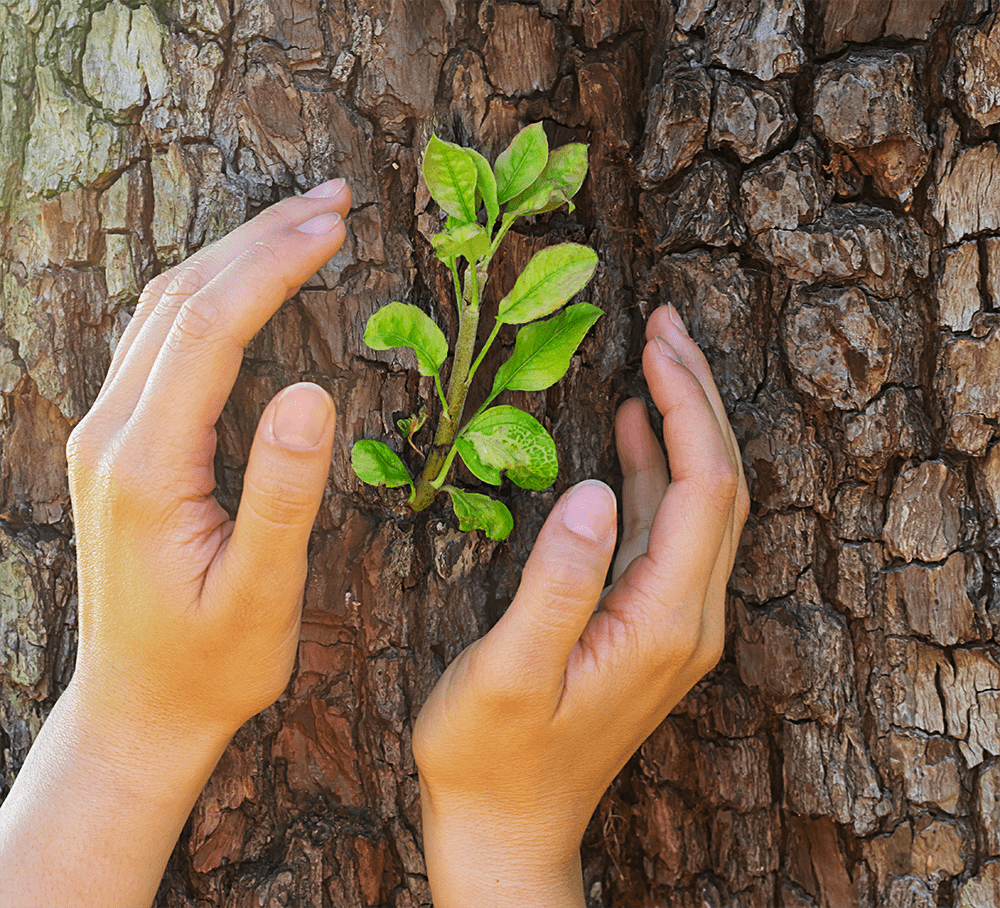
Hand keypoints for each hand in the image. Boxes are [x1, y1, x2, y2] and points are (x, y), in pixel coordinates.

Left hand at [0, 178, 350, 907]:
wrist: (138, 706)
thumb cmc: (211, 663)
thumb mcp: (262, 593)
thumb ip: (283, 493)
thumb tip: (315, 390)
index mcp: (145, 466)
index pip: (212, 329)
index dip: (276, 266)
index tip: (337, 225)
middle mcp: (111, 434)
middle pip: (181, 299)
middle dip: (259, 239)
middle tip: (334, 199)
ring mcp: (105, 435)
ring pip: (164, 311)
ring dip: (234, 256)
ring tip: (304, 223)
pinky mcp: (117, 444)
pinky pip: (158, 341)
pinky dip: (211, 293)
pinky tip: (250, 281)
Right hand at [413, 304, 749, 906]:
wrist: (509, 826)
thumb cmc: (490, 756)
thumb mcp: (506, 674)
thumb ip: (556, 584)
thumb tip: (592, 489)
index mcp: (663, 621)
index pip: (703, 489)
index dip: (686, 409)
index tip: (655, 345)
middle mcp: (688, 616)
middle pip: (719, 486)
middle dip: (697, 398)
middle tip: (666, 326)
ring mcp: (674, 620)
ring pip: (700, 502)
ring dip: (682, 426)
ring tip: (656, 356)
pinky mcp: (651, 622)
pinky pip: (668, 529)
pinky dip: (656, 470)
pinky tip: (634, 431)